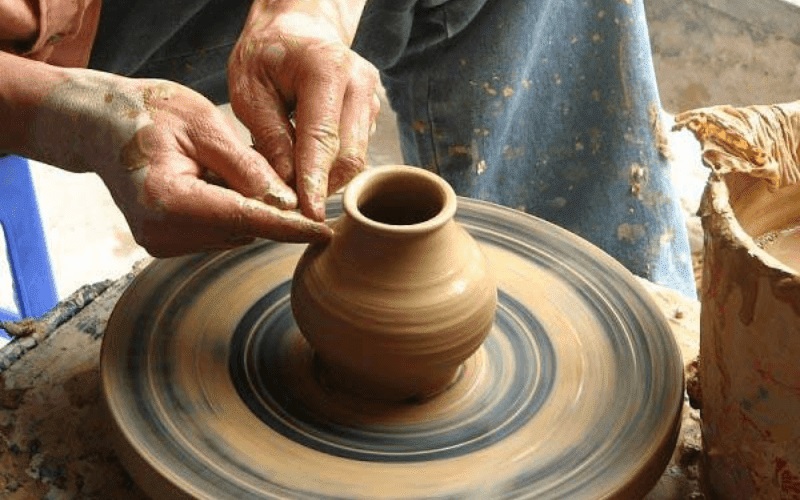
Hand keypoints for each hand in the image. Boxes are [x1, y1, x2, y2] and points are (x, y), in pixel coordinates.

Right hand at [28, 69, 330, 256]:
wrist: (98, 126)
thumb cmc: (149, 112)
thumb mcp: (203, 125)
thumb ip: (246, 167)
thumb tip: (287, 203)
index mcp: (168, 200)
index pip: (246, 219)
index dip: (291, 227)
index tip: (325, 233)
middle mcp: (163, 232)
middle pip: (243, 228)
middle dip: (270, 208)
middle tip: (270, 168)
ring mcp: (162, 243)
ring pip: (234, 232)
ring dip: (248, 207)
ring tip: (223, 166)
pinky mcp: (166, 244)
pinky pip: (219, 231)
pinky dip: (230, 210)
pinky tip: (214, 181)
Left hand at [228, 0, 379, 220]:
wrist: (296, 29)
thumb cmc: (265, 56)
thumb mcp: (248, 91)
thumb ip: (269, 137)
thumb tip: (286, 186)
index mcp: (326, 69)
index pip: (323, 138)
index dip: (314, 181)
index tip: (308, 214)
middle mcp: (359, 83)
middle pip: (348, 156)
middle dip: (321, 187)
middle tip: (287, 203)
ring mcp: (370, 99)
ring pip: (355, 160)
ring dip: (325, 180)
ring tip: (289, 177)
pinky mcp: (371, 114)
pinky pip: (354, 153)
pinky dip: (329, 168)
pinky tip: (304, 163)